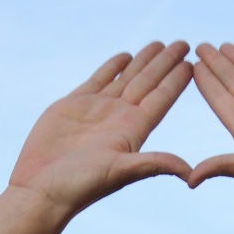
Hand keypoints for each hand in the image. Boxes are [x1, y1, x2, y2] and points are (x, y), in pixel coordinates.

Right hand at [10, 41, 192, 216]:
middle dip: (165, 63)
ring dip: (144, 61)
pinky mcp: (73, 105)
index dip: (176, 80)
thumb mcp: (121, 172)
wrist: (42, 190)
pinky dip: (112, 67)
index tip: (192, 62)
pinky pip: (98, 80)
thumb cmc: (81, 186)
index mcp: (134, 131)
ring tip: (160, 43)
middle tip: (184, 42)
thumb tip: (190, 173)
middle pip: (149, 83)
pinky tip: (125, 55)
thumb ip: (154, 164)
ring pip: (127, 78)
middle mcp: (119, 118)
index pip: (161, 98)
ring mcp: (98, 110)